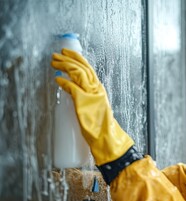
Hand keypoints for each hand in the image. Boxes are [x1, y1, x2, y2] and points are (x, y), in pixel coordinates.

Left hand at [51, 48, 133, 165]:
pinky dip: (64, 82)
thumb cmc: (100, 126)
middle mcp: (97, 89)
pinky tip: (58, 79)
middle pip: (82, 68)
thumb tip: (72, 90)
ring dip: (64, 66)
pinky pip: (72, 87)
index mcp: (99, 90)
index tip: (68, 54)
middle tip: (57, 54)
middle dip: (69, 58)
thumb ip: (85, 97)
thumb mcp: (94, 107)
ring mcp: (91, 95)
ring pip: (77, 73)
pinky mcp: (84, 102)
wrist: (107, 137)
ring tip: (55, 62)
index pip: (88, 69)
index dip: (78, 60)